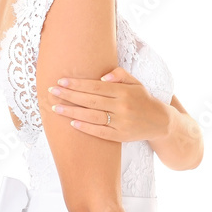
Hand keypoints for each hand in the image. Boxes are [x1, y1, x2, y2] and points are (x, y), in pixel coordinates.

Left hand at [47, 66, 169, 142]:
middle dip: (69, 96)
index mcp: (124, 92)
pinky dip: (85, 127)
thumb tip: (102, 77)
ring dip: (72, 112)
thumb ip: (119, 75)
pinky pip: (100, 132)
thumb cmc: (142, 99)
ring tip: (55, 108)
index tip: (61, 81)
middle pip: (90, 101)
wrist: (160, 122)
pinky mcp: (120, 137)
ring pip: (92, 117)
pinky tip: (72, 123)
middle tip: (51, 92)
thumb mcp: (135, 83)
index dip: (77, 84)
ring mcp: (121, 123)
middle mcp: (122, 107)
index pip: (95, 87)